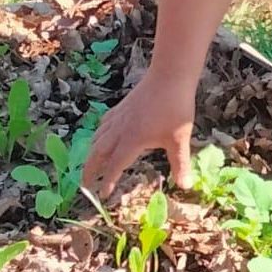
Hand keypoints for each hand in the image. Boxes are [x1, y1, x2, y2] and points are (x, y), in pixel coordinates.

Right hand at [82, 69, 195, 197]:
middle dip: (90, 170)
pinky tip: (103, 134)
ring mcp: (119, 116)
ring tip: (91, 163)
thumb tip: (186, 186)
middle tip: (85, 184)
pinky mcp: (122, 106)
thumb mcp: (180, 139)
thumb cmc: (176, 107)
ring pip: (98, 138)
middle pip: (98, 153)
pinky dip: (99, 134)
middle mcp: (120, 130)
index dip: (108, 181)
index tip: (103, 196)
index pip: (115, 166)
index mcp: (132, 140)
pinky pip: (104, 124)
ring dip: (92, 153)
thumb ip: (180, 164)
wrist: (170, 75)